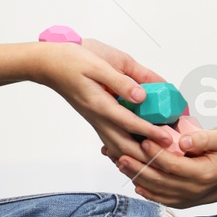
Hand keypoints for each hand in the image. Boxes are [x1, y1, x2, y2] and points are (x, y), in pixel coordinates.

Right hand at [35, 42, 178, 163]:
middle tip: (166, 154)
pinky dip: (124, 150)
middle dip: (146, 152)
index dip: (150, 132)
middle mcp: (98, 117)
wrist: (49, 65)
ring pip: (117, 147)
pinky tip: (135, 151)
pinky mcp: (95, 118)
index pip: (130, 123)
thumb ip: (120, 81)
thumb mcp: (97, 65)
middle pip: (124, 145)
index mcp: (100, 104)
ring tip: (155, 156)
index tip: (167, 138)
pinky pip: (111, 140)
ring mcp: (96, 120)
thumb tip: (142, 95)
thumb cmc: (70, 61)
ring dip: (136, 155)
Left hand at [110, 126, 216, 208]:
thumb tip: (182, 141)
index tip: (143, 141)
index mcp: (203, 174)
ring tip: (121, 163)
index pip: (174, 165)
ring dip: (138, 177)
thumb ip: (203, 139)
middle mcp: (195, 190)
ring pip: (157, 191)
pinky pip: (162, 198)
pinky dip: (146, 190)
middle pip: (161, 181)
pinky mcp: (184, 200)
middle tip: (121, 154)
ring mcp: (189, 198)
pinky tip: (134, 180)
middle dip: (139, 167)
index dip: (157, 154)